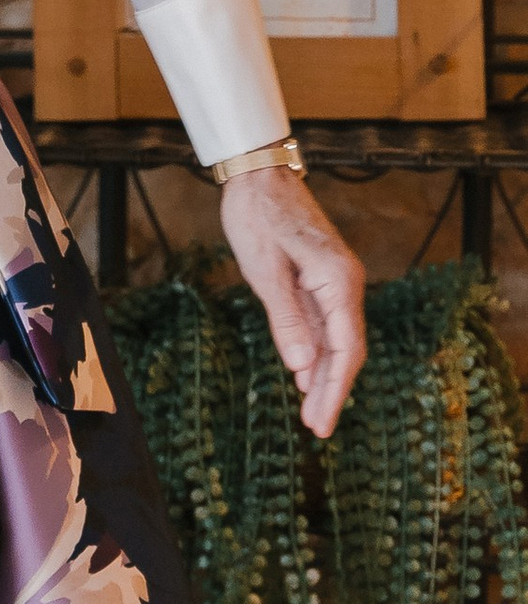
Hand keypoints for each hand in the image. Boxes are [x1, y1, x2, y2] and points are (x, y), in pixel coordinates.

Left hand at [218, 167, 364, 438]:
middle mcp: (344, 283)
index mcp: (338, 281)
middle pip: (345, 349)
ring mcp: (333, 281)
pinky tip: (304, 376)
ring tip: (312, 414)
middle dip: (331, 391)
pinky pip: (322, 323)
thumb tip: (301, 367)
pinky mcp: (318, 277)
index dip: (335, 389)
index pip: (346, 348)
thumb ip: (286, 319)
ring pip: (334, 339)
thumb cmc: (257, 216)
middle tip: (318, 430)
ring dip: (323, 375)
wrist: (257, 173)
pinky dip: (315, 352)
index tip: (323, 423)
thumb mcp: (264, 270)